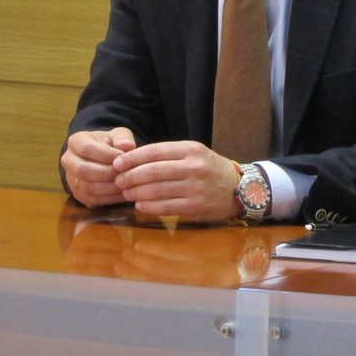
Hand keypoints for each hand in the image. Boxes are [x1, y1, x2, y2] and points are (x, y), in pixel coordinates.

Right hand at [61, 127, 136, 206]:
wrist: (104, 159)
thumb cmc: (111, 144)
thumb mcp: (118, 135)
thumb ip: (123, 138)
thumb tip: (128, 146)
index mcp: (75, 141)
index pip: (86, 148)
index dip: (106, 154)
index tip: (124, 157)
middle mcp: (68, 160)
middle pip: (83, 170)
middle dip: (107, 173)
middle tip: (125, 172)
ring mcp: (71, 179)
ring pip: (87, 187)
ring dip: (109, 187)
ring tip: (126, 182)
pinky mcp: (78, 195)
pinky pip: (92, 200)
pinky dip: (110, 198)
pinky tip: (123, 192)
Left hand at [113, 140, 242, 223]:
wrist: (239, 188)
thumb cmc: (210, 169)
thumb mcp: (194, 153)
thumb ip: (168, 155)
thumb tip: (134, 160)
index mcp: (191, 149)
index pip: (154, 151)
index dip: (132, 158)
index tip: (117, 164)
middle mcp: (193, 167)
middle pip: (152, 171)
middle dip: (129, 177)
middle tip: (118, 181)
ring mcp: (195, 188)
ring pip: (155, 190)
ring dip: (136, 193)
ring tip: (126, 193)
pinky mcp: (195, 207)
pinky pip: (164, 207)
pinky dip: (148, 206)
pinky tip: (140, 205)